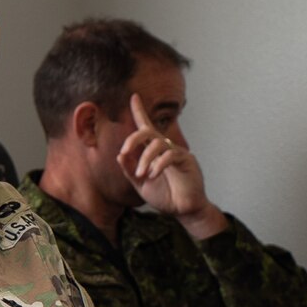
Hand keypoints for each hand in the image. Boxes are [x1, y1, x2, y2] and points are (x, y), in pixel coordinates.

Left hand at [118, 94, 227, 238]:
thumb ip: (130, 170)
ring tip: (143, 174)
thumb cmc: (164, 196)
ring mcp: (177, 152)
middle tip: (125, 150)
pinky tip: (154, 174)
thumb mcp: (140, 184)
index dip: (139, 111)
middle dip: (134, 138)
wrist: (182, 210)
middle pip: (149, 132)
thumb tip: (120, 154)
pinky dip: (158, 164)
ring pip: (158, 144)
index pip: (145, 127)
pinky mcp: (186, 160)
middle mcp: (165, 148)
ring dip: (145, 158)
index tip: (133, 96)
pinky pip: (170, 155)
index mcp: (153, 152)